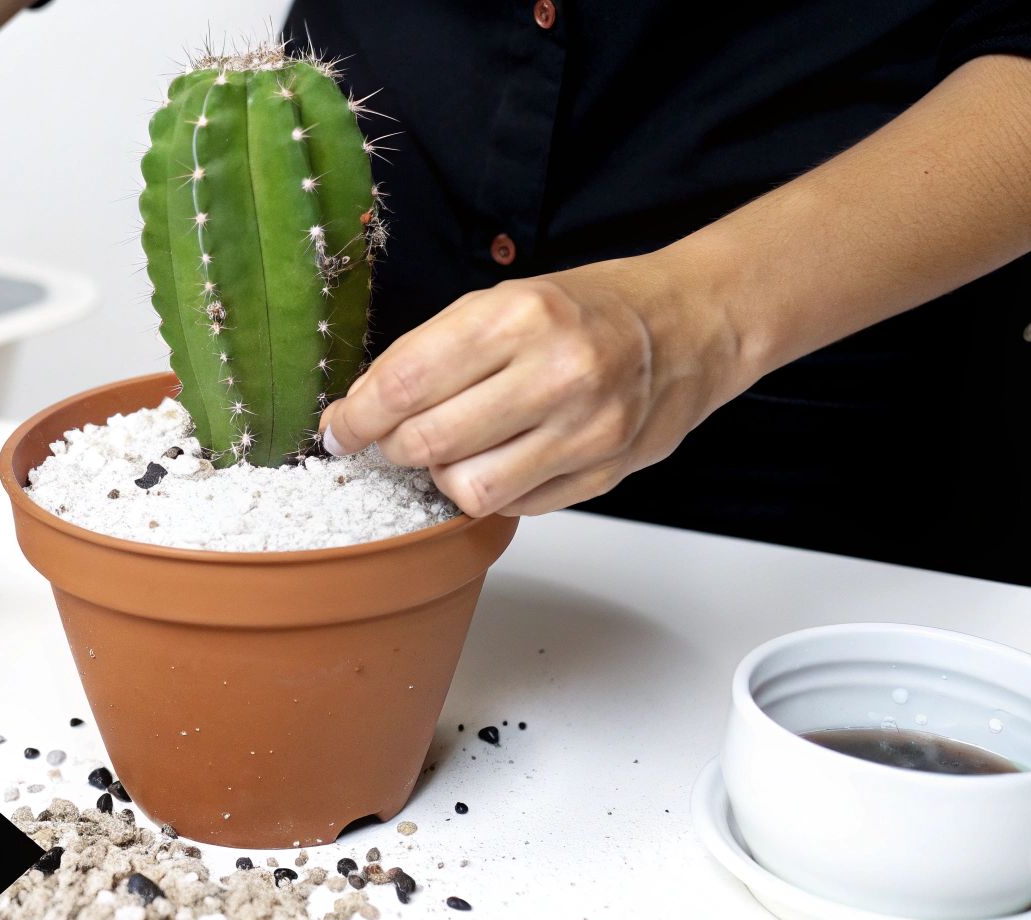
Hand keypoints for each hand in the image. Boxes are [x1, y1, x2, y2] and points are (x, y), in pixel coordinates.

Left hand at [319, 257, 745, 517]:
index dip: (356, 417)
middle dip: (391, 447)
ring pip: (468, 489)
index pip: (404, 383)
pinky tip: (499, 458)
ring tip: (449, 449)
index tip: (339, 429)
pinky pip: (515, 507)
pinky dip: (492, 489)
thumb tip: (358, 409)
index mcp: (520, 317)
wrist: (690, 327)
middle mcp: (556, 373)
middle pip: (427, 442)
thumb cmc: (588, 310)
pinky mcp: (602, 475)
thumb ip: (430, 352)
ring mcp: (585, 431)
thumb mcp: (504, 302)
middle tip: (390, 438)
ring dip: (440, 476)